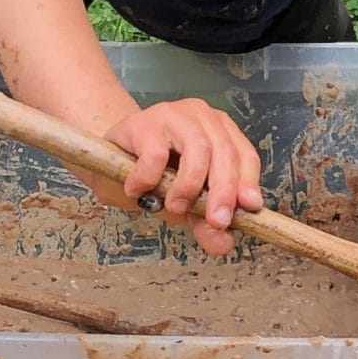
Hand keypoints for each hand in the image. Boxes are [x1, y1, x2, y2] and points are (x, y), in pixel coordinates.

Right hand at [106, 99, 264, 255]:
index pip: (244, 155)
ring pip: (197, 148)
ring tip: (173, 207)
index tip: (248, 208)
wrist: (109, 161)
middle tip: (216, 221)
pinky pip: (155, 154)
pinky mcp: (143, 122)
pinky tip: (137, 190)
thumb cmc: (153, 178)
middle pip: (225, 152)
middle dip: (223, 191)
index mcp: (219, 133)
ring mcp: (173, 115)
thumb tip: (223, 243)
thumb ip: (205, 222)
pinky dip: (149, 179)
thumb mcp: (185, 204)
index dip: (248, 182)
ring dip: (188, 186)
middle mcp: (201, 117)